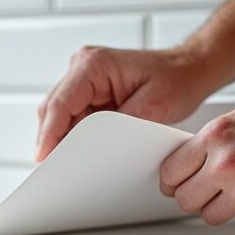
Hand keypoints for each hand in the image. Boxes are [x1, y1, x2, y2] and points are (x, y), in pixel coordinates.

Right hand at [35, 46, 219, 161]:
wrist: (190, 68)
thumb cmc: (177, 79)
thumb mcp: (152, 107)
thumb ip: (118, 126)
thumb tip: (93, 147)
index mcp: (94, 64)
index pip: (60, 102)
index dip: (49, 133)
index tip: (44, 157)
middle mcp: (83, 66)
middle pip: (52, 109)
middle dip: (50, 139)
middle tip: (52, 170)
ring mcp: (83, 78)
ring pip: (58, 114)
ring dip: (61, 138)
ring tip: (67, 164)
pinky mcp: (89, 91)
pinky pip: (71, 116)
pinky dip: (73, 135)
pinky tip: (80, 152)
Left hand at [159, 91, 234, 228]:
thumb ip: (220, 139)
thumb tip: (198, 158)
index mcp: (217, 136)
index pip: (171, 171)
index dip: (175, 180)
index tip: (180, 183)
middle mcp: (226, 164)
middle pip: (186, 199)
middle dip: (198, 197)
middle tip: (213, 192)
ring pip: (211, 216)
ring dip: (225, 209)